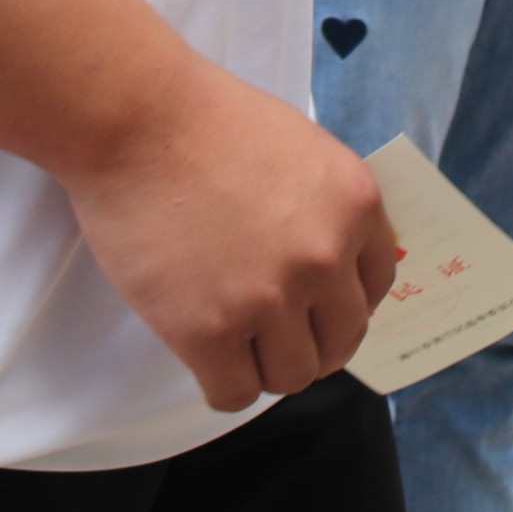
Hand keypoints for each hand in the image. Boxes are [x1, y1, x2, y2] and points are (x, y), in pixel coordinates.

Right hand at [59, 62, 400, 407]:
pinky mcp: (208, 332)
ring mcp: (268, 299)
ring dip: (268, 366)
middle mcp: (324, 258)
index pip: (376, 286)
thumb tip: (333, 262)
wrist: (136, 118)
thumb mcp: (301, 148)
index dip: (344, 301)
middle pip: (340, 341)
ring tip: (238, 344)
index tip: (319, 306)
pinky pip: (234, 393)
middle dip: (311, 341)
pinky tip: (208, 359)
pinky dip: (224, 384)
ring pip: (292, 377)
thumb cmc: (207, 120)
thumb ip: (325, 207)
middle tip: (276, 333)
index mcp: (355, 206)